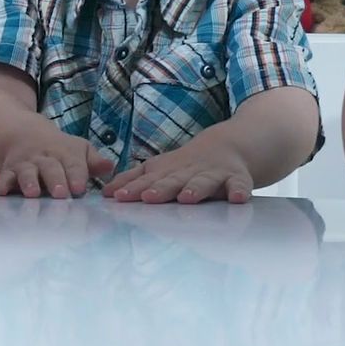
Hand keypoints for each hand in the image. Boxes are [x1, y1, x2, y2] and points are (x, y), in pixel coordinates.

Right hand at [0, 124, 114, 199]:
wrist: (22, 133)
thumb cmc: (58, 149)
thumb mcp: (78, 149)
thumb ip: (93, 161)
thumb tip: (110, 167)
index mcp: (66, 154)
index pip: (74, 164)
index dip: (77, 175)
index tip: (79, 188)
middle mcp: (45, 158)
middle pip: (51, 168)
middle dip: (55, 180)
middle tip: (61, 194)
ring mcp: (26, 164)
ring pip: (28, 172)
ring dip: (29, 182)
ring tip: (32, 193)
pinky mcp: (9, 170)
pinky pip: (5, 176)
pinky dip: (2, 183)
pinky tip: (1, 192)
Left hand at [101, 136, 252, 203]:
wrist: (228, 146)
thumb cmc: (186, 166)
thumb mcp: (158, 169)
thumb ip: (134, 180)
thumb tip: (105, 194)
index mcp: (167, 172)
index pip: (147, 180)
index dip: (133, 188)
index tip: (119, 198)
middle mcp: (188, 172)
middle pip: (172, 180)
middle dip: (160, 189)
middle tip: (148, 197)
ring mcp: (212, 174)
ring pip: (203, 182)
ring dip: (195, 189)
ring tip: (187, 198)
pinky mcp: (237, 178)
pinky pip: (239, 185)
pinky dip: (239, 191)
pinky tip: (238, 199)